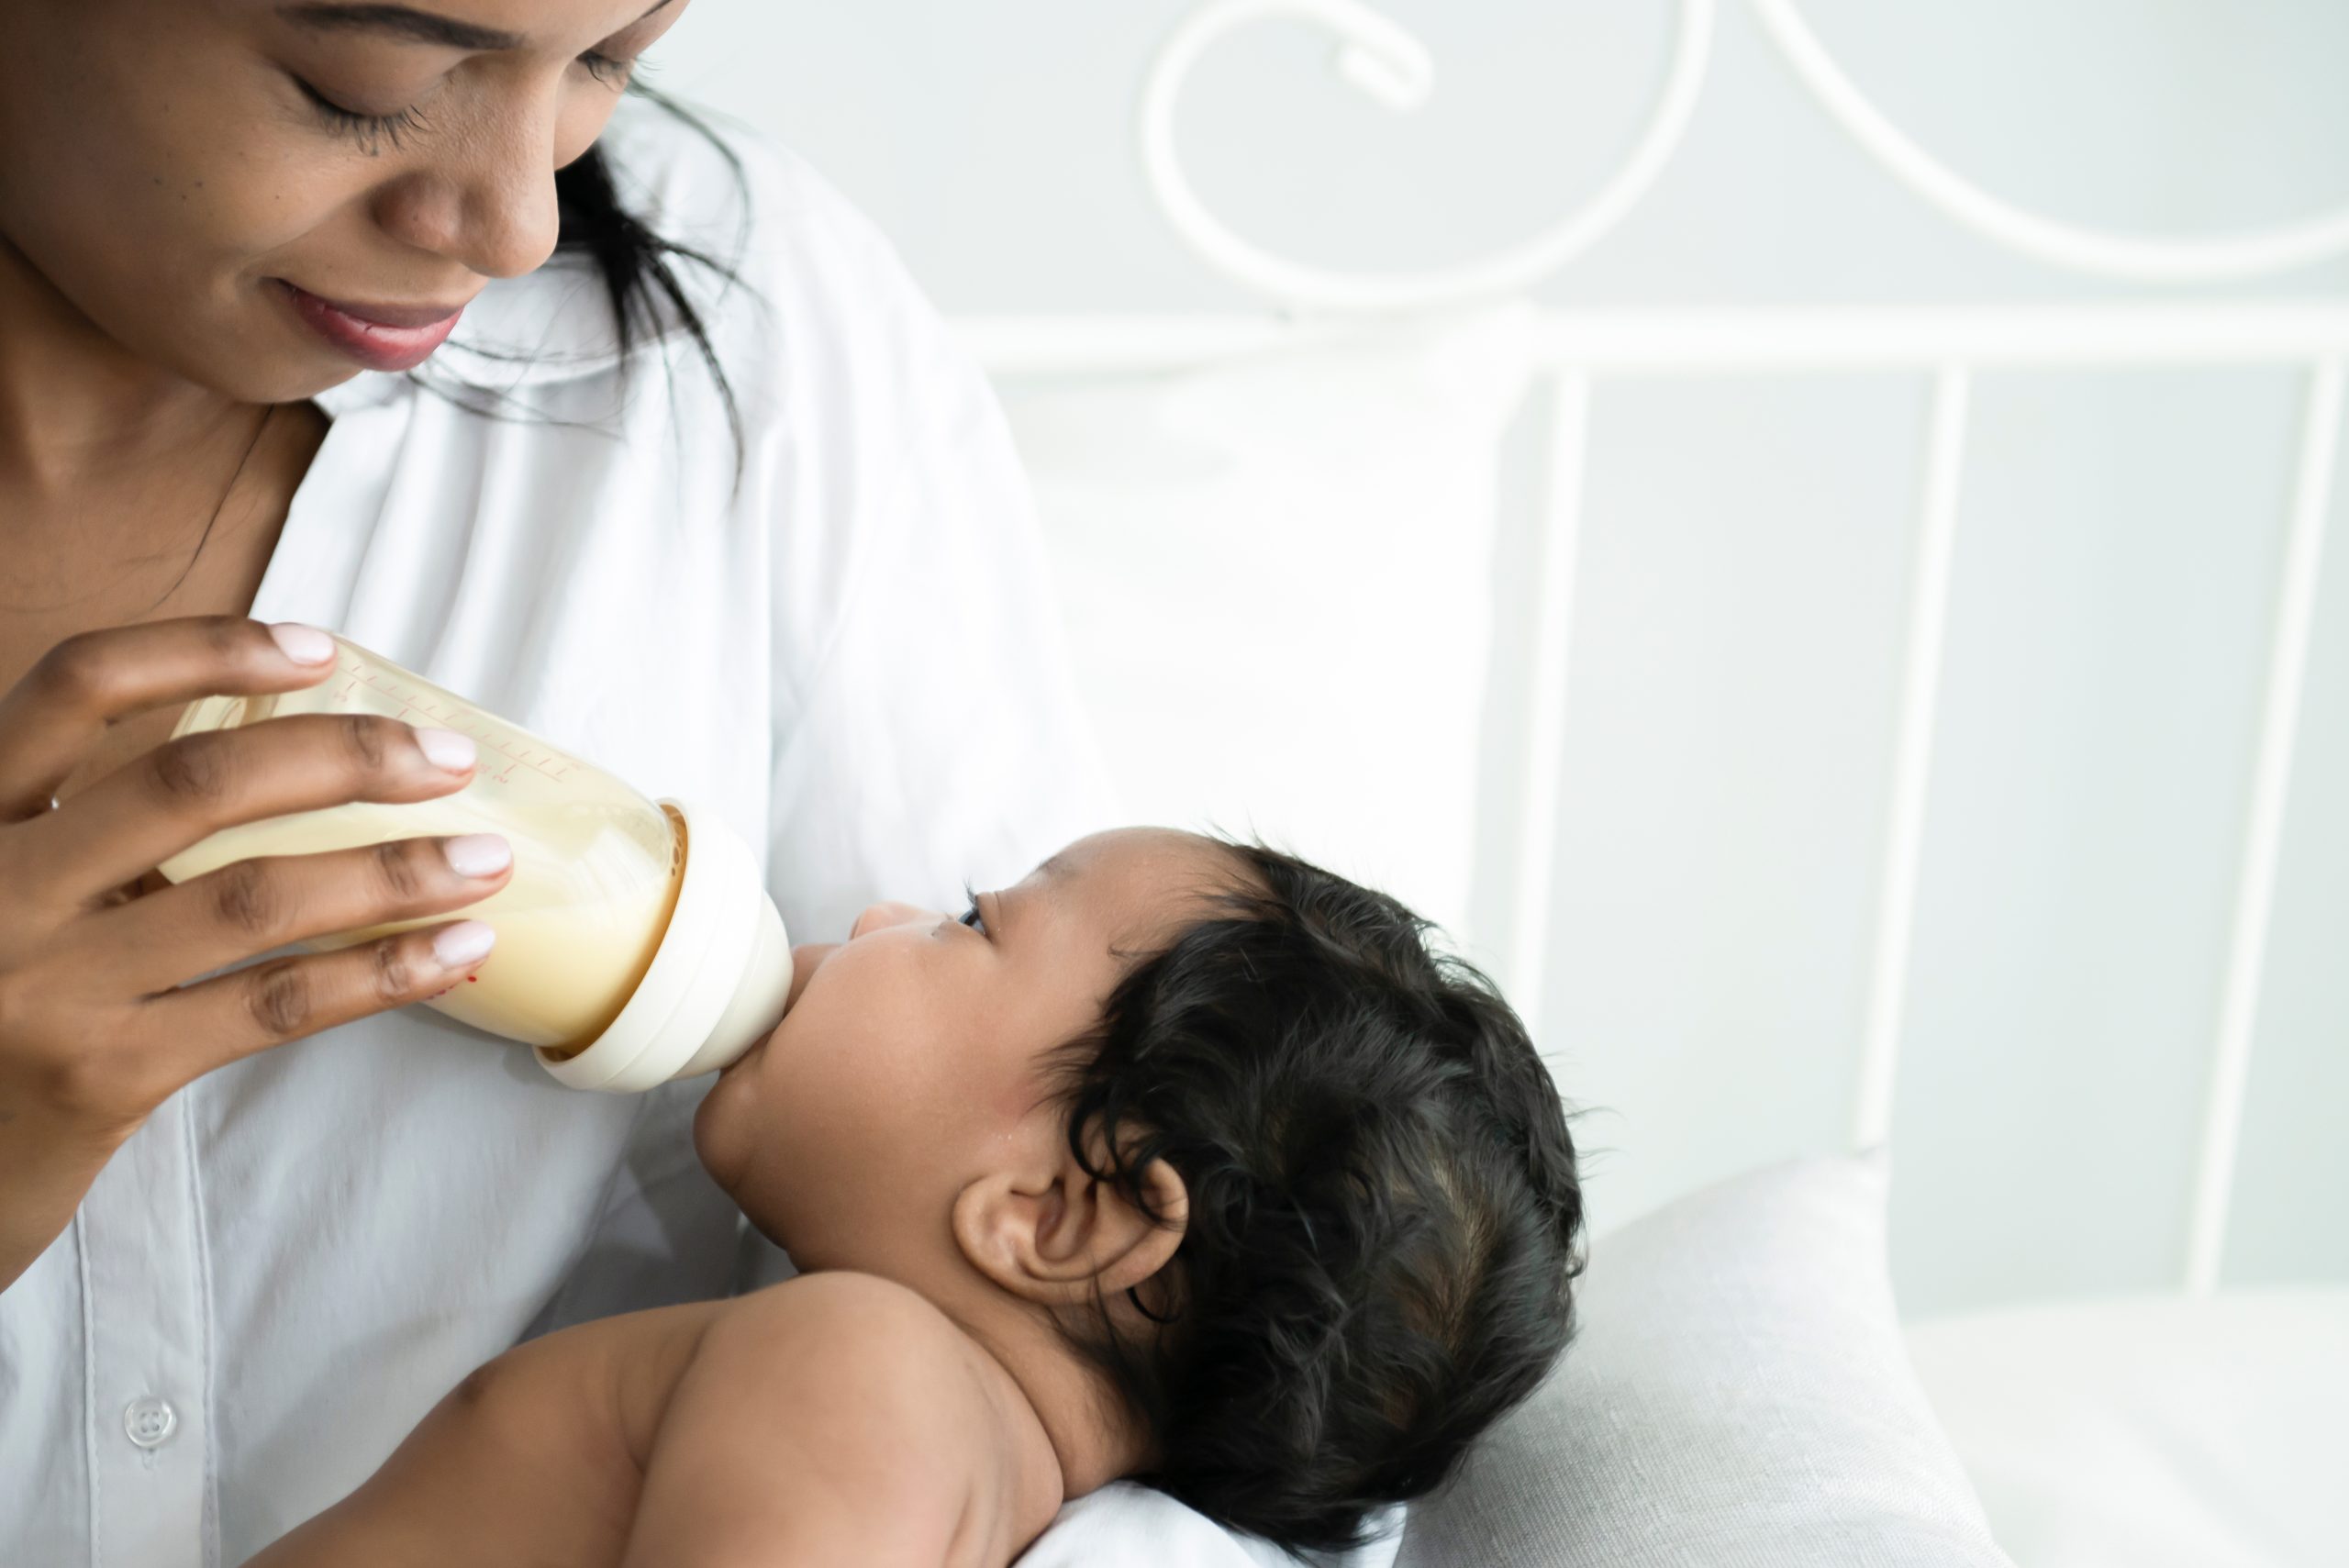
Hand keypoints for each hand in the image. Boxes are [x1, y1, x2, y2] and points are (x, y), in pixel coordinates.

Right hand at [0, 617, 512, 1284]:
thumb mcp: (10, 887)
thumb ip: (97, 825)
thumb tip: (294, 758)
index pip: (79, 686)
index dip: (204, 650)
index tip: (318, 648)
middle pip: (193, 782)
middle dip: (344, 757)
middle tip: (449, 756)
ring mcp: (43, 985)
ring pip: (253, 897)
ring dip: (392, 872)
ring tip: (484, 859)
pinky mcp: (101, 1075)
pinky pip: (270, 1005)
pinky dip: (378, 973)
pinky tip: (455, 951)